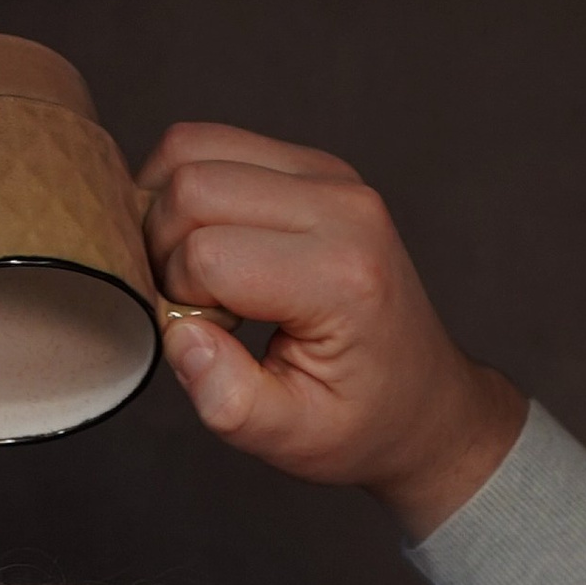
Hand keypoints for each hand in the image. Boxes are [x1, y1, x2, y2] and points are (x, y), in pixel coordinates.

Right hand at [137, 121, 524, 532]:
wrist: (422, 397)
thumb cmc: (361, 420)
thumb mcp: (296, 440)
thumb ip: (232, 402)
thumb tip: (179, 337)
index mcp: (342, 277)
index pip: (208, 255)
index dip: (179, 302)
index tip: (205, 340)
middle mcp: (342, 207)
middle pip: (191, 185)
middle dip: (163, 249)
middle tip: (191, 306)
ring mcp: (328, 173)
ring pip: (191, 148)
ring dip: (167, 213)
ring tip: (197, 275)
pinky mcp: (311, 162)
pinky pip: (214, 145)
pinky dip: (186, 190)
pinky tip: (208, 244)